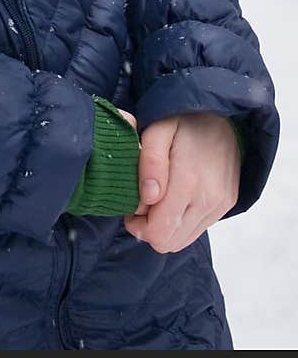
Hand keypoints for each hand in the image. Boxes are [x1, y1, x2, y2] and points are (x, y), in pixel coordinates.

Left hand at [123, 113, 240, 253]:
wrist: (223, 115)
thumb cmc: (184, 120)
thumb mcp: (158, 129)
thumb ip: (149, 162)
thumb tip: (148, 197)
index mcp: (189, 181)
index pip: (159, 232)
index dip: (138, 225)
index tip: (132, 205)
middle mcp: (208, 199)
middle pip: (169, 242)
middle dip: (149, 228)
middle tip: (143, 201)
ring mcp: (220, 205)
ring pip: (183, 240)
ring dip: (165, 226)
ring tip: (159, 198)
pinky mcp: (226, 205)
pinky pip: (197, 229)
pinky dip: (181, 221)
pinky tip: (175, 197)